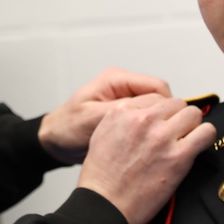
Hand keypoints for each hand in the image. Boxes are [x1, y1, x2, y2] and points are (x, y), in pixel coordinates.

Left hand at [38, 67, 172, 163]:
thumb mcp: (93, 119)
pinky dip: (148, 130)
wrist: (56, 141)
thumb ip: (121, 112)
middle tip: (159, 137)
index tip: (167, 126)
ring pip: (155, 109)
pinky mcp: (126, 114)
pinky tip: (144, 143)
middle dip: (162, 116)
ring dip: (155, 124)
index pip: (157, 86)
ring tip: (151, 142)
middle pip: (159, 97)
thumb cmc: (67, 128)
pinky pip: (146, 119)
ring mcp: (125, 100)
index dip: (166, 106)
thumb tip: (149, 111)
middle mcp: (123, 87)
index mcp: (116, 80)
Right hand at [77, 96, 216, 223]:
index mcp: (123, 111)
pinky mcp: (178, 157)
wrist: (105, 204)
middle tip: (176, 133)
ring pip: (193, 114)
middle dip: (178, 117)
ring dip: (193, 126)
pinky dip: (206, 137)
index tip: (163, 124)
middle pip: (176, 103)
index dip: (162, 112)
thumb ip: (124, 118)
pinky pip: (206, 133)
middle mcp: (143, 119)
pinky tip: (199, 146)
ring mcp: (161, 137)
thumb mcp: (102, 133)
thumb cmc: (101, 176)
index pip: (155, 97)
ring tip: (187, 140)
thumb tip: (146, 114)